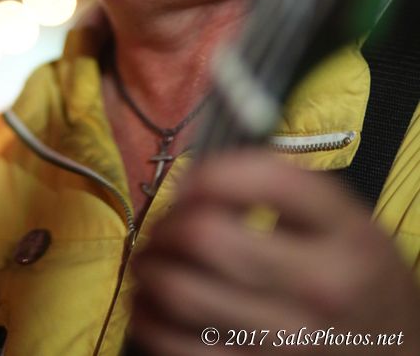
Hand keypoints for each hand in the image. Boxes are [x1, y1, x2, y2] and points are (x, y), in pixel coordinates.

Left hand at [129, 149, 419, 353]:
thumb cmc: (361, 283)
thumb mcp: (348, 225)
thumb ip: (285, 190)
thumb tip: (198, 174)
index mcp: (346, 237)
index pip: (265, 180)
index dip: (210, 171)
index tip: (193, 180)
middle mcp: (319, 289)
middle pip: (206, 236)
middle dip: (169, 222)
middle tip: (166, 224)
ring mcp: (286, 344)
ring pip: (179, 291)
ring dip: (150, 268)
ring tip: (153, 260)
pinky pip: (175, 347)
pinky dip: (149, 319)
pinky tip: (154, 305)